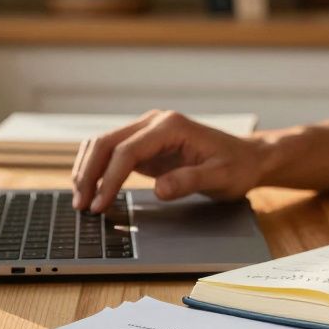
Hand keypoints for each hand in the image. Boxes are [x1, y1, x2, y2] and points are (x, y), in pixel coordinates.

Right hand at [70, 110, 265, 211]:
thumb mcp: (221, 177)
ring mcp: (147, 131)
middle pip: (106, 142)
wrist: (248, 158)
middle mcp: (154, 123)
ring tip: (80, 200)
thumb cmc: (237, 167)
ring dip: (87, 169)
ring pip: (102, 144)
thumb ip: (190, 181)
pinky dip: (96, 169)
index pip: (127, 151)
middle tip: (81, 206)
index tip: (100, 205)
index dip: (109, 179)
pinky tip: (91, 189)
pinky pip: (111, 152)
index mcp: (170, 126)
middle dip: (88, 173)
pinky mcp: (144, 144)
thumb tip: (159, 190)